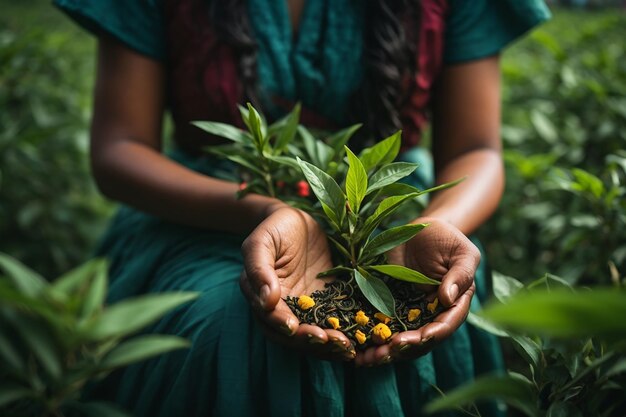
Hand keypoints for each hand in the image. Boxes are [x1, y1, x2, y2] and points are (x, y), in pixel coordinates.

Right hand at [240, 206, 354, 360]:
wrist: (299, 221)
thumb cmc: (276, 228)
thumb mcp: (262, 241)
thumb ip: (258, 268)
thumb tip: (266, 300)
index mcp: (261, 297)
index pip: (270, 318)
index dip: (282, 325)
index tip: (294, 328)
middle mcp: (283, 309)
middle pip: (293, 335)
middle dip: (310, 341)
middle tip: (329, 341)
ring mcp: (306, 309)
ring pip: (314, 336)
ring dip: (329, 346)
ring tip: (346, 347)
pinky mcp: (327, 304)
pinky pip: (334, 324)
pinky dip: (345, 335)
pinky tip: (359, 341)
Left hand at [355, 217, 477, 365]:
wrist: (419, 230)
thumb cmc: (446, 239)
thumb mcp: (462, 252)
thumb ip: (461, 274)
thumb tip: (447, 298)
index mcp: (454, 306)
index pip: (445, 325)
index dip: (431, 335)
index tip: (417, 338)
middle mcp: (432, 315)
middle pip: (419, 341)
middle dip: (402, 349)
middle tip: (384, 352)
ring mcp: (410, 314)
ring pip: (399, 341)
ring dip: (383, 352)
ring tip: (366, 359)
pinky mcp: (390, 308)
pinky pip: (381, 327)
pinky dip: (369, 339)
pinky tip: (355, 349)